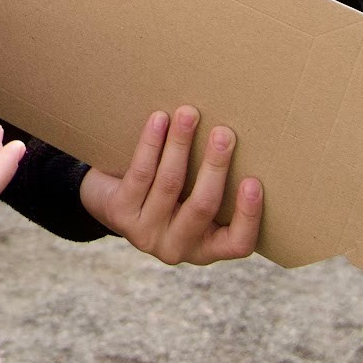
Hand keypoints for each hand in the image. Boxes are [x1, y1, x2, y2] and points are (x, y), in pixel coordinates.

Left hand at [78, 106, 261, 264]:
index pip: (238, 243)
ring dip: (181, 144)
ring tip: (189, 114)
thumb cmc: (167, 196)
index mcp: (205, 248)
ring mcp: (145, 234)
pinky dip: (152, 142)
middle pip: (202, 206)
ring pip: (170, 183)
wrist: (109, 201)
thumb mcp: (193, 201)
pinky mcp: (120, 213)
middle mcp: (176, 248)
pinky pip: (141, 172)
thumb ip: (213, 185)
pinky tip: (159, 120)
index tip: (253, 181)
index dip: (248, 215)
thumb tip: (235, 138)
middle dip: (214, 166)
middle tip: (224, 133)